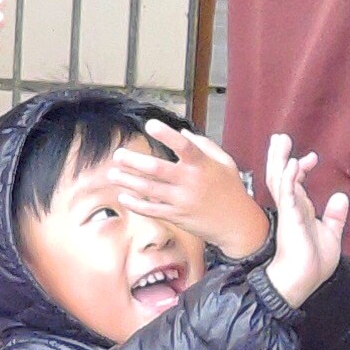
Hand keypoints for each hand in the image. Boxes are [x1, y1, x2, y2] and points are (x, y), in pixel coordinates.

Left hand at [97, 124, 272, 262]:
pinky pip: (151, 210)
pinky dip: (136, 204)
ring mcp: (182, 201)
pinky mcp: (177, 217)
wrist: (237, 224)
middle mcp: (191, 182)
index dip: (166, 135)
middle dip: (134, 161)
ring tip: (112, 174)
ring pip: (149, 190)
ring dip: (128, 181)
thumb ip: (204, 145)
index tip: (150, 125)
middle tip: (118, 154)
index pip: (183, 146)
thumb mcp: (225, 162)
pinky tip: (123, 196)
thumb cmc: (232, 190)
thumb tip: (183, 134)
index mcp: (203, 165)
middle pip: (157, 169)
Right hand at [259, 135, 349, 308]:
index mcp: (299, 212)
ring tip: (280, 140)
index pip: (295, 184)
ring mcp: (288, 213)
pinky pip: (286, 194)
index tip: (312, 158)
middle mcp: (291, 209)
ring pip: (280, 180)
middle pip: (281, 177)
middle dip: (280, 157)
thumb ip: (334, 217)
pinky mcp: (290, 219)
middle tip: (280, 137)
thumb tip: (340, 197)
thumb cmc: (313, 264)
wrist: (303, 282)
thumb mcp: (331, 236)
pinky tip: (291, 164)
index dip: (300, 169)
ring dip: (280, 160)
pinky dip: (289, 178)